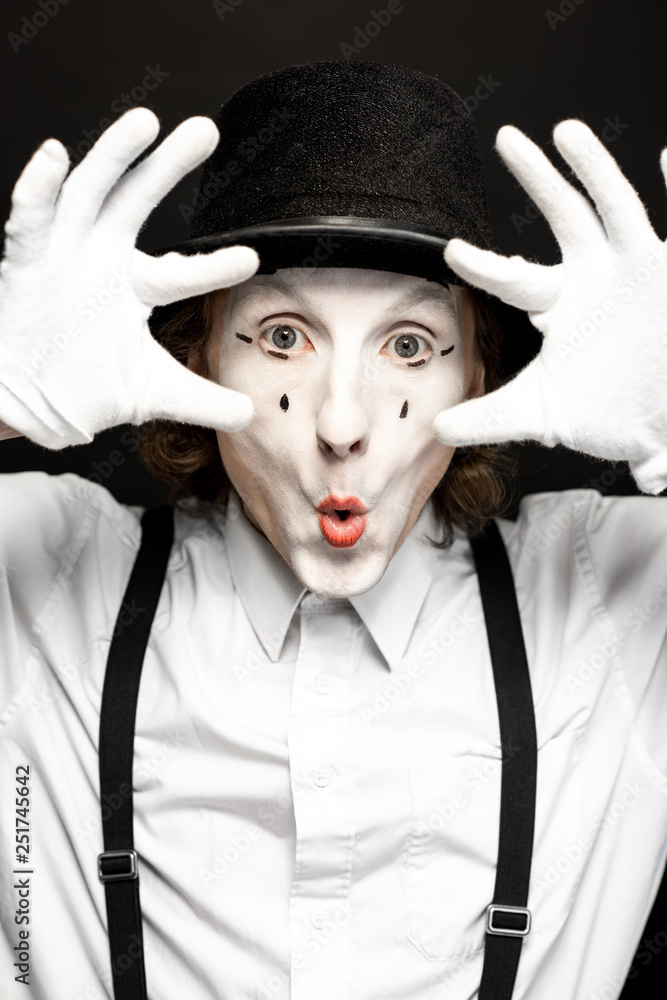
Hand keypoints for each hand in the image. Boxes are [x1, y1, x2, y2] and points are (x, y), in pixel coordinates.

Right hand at [0, 108, 258, 449]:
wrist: (27, 402)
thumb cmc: (86, 386)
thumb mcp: (154, 393)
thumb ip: (202, 401)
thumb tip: (251, 415)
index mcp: (137, 286)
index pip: (184, 271)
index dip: (215, 265)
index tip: (251, 260)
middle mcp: (103, 259)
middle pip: (139, 201)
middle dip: (168, 165)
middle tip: (205, 131)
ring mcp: (64, 254)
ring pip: (89, 194)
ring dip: (113, 156)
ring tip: (144, 123)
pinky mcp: (26, 261)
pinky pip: (30, 217)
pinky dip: (39, 187)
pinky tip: (55, 155)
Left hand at [433, 121, 666, 494]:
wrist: (659, 426)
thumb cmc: (603, 413)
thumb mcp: (539, 414)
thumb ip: (487, 418)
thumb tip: (434, 429)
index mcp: (560, 304)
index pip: (514, 276)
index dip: (485, 266)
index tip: (452, 252)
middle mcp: (596, 278)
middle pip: (562, 219)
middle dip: (536, 179)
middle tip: (506, 138)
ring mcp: (636, 271)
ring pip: (615, 209)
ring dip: (595, 170)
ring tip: (567, 131)